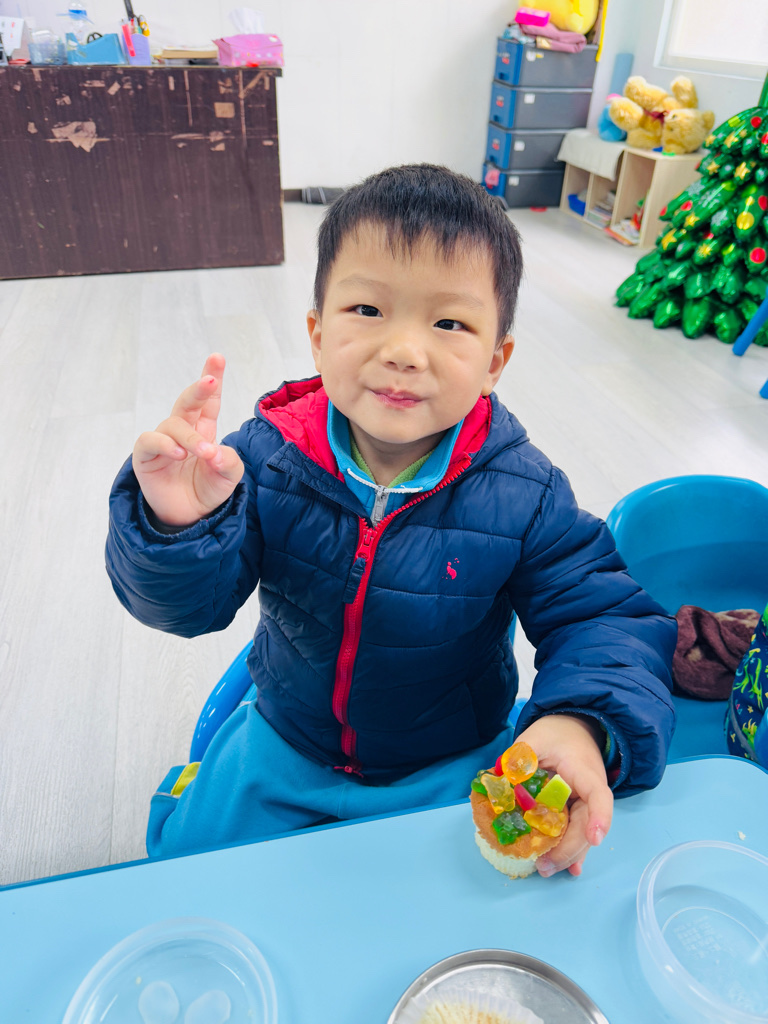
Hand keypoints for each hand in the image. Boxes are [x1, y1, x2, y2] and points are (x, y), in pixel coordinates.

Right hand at [132, 353, 244, 526]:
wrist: (188, 517)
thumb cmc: (207, 490)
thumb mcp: (229, 478)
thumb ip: (229, 463)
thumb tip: (216, 454)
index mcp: (204, 428)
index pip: (209, 401)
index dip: (213, 379)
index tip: (218, 358)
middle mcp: (183, 429)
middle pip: (188, 401)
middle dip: (199, 388)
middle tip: (210, 381)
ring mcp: (163, 440)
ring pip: (174, 425)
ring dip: (191, 438)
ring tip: (204, 454)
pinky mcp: (146, 455)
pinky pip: (151, 441)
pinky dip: (165, 445)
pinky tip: (179, 453)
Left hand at [516, 713, 612, 878]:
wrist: (573, 727)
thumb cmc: (556, 733)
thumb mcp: (536, 737)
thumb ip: (521, 754)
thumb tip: (504, 776)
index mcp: (584, 771)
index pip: (598, 796)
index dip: (599, 817)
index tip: (594, 838)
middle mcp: (589, 792)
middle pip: (586, 824)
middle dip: (570, 849)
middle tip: (545, 866)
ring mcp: (583, 803)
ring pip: (580, 833)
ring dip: (566, 854)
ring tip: (546, 870)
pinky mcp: (575, 809)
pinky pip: (574, 831)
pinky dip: (570, 849)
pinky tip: (568, 869)